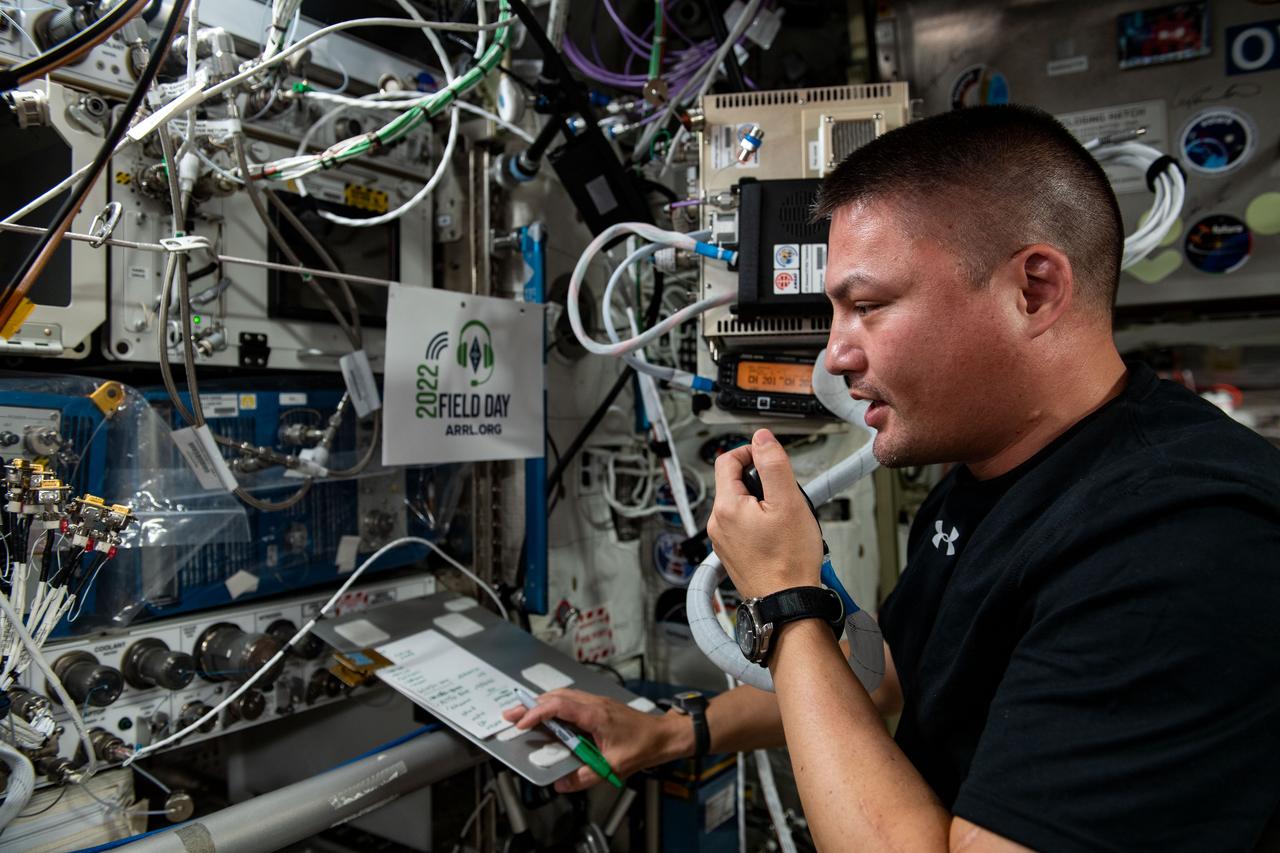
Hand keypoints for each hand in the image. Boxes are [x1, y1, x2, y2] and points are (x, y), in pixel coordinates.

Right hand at [502, 689, 691, 791]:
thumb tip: (562, 784)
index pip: (559, 706)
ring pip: (563, 695)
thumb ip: (585, 777)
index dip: (537, 713)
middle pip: (556, 696)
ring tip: (523, 715)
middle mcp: (594, 703)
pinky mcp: (599, 706)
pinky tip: (548, 717)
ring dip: (541, 704)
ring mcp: (597, 702)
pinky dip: (554, 705)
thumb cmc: (644, 746)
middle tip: (511, 715)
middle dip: (531, 705)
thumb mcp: (613, 767)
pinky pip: (571, 700)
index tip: (521, 723)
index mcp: (595, 714)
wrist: (664, 735)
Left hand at [707, 429, 822, 599]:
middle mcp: (718, 524)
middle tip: (784, 492)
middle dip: (758, 480)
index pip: (726, 460)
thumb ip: (773, 465)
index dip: (748, 451)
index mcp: (726, 507)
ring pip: (740, 506)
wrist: (787, 603)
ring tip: (784, 517)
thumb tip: (761, 439)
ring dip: (761, 503)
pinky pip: (743, 527)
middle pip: (733, 484)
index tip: (767, 455)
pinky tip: (779, 535)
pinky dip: (759, 522)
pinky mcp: (733, 555)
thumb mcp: (788, 502)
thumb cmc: (789, 561)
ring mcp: (723, 542)